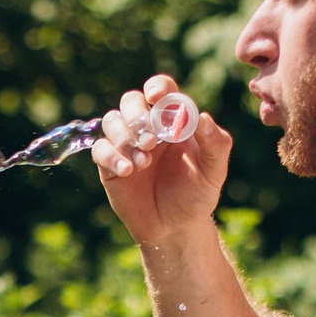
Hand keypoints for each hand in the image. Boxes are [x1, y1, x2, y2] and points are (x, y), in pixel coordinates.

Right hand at [90, 73, 232, 250]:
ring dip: (125, 136)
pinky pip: (100, 149)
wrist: (175, 228)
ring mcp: (126, 144)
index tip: (156, 99)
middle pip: (131, 101)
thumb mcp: (214, 171)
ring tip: (143, 162)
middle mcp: (148, 127)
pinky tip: (129, 171)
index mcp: (173, 120)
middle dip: (137, 115)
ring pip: (111, 121)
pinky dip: (111, 156)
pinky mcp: (110, 164)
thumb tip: (204, 118)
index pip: (162, 91)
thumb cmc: (197, 195)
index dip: (157, 88)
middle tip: (151, 141)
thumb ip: (215, 144)